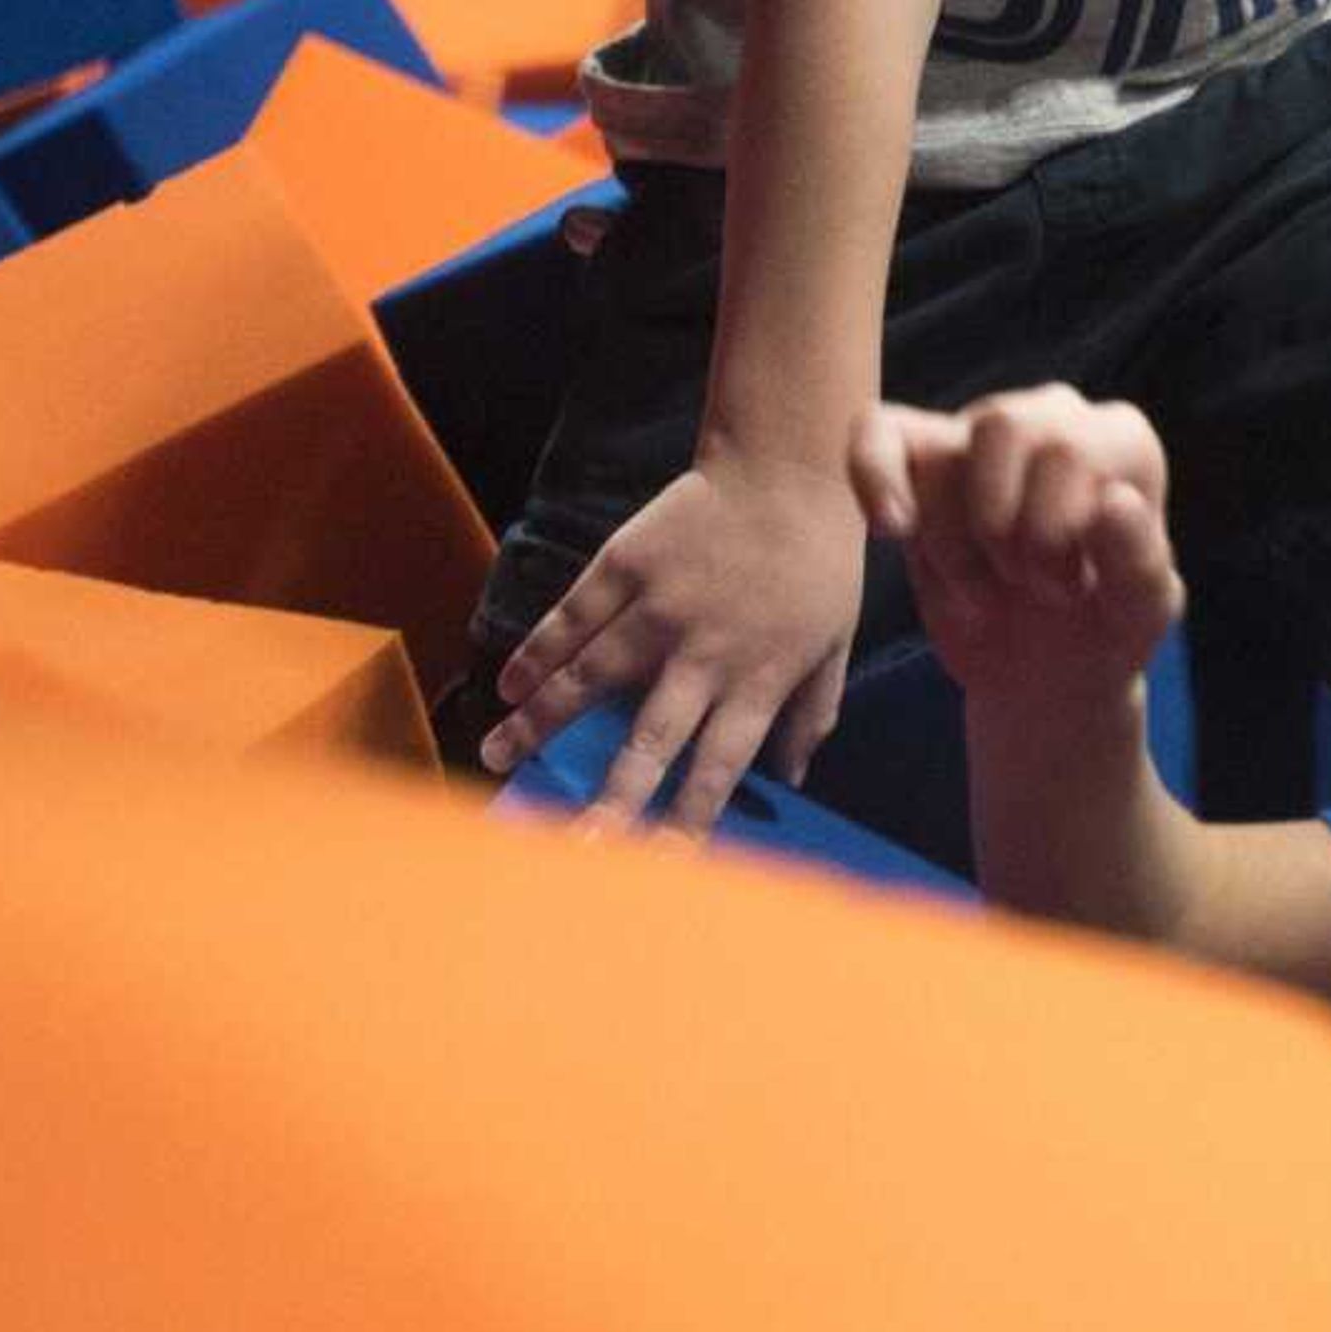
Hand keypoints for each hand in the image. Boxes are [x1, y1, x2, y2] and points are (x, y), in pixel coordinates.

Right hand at [478, 453, 865, 834]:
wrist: (791, 464)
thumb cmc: (820, 560)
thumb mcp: (836, 640)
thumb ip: (811, 711)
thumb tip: (794, 778)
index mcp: (759, 678)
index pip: (720, 766)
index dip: (688, 820)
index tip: (658, 867)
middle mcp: (704, 651)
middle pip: (650, 740)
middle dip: (612, 799)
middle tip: (574, 846)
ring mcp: (660, 605)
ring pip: (589, 677)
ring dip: (539, 722)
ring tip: (495, 758)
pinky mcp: (628, 561)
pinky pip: (571, 614)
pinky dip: (537, 650)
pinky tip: (509, 684)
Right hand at [847, 385, 1185, 699]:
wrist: (1047, 673)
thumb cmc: (1104, 630)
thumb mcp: (1140, 613)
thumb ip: (1139, 560)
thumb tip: (1114, 503)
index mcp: (1118, 439)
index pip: (1067, 449)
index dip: (1052, 532)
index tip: (1067, 591)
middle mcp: (1053, 417)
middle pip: (1003, 430)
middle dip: (1004, 532)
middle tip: (1025, 588)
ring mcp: (982, 434)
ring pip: (944, 452)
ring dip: (953, 543)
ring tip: (982, 593)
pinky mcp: (922, 465)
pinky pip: (878, 433)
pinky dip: (872, 473)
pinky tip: (894, 528)